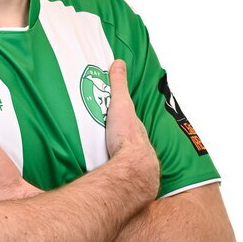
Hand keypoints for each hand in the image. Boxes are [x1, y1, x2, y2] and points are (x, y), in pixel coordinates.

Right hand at [105, 60, 160, 200]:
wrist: (133, 169)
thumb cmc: (127, 137)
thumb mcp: (120, 105)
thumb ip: (118, 85)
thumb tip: (118, 63)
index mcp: (136, 129)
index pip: (131, 120)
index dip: (125, 117)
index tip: (117, 115)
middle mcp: (138, 146)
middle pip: (129, 141)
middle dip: (121, 139)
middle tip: (108, 137)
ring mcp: (134, 163)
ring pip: (126, 159)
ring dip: (117, 158)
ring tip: (104, 158)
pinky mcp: (126, 178)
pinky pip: (120, 173)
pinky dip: (114, 173)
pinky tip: (106, 175)